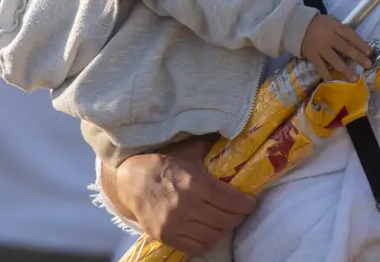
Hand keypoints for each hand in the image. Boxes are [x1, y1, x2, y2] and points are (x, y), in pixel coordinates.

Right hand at [114, 145, 255, 254]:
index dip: (246, 204)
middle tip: (240, 210)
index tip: (250, 201)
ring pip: (214, 235)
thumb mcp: (188, 151)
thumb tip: (234, 132)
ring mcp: (175, 224)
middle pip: (227, 220)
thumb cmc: (162, 164)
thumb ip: (210, 145)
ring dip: (224, 228)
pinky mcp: (167, 237)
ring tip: (225, 219)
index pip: (232, 201)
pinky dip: (208, 240)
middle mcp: (186, 206)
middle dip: (238, 215)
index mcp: (195, 183)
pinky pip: (198, 247)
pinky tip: (209, 230)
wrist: (130, 181)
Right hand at [300, 15, 372, 80]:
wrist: (296, 25)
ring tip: (354, 78)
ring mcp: (320, 47)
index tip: (369, 52)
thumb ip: (341, 30)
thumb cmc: (318, 24)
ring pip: (334, 60)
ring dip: (345, 70)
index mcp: (334, 27)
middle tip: (368, 65)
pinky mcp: (311, 55)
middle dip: (357, 57)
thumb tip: (357, 43)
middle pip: (345, 48)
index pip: (350, 35)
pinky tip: (332, 80)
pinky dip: (326, 73)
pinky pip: (320, 66)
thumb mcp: (331, 22)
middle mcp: (328, 37)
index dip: (360, 44)